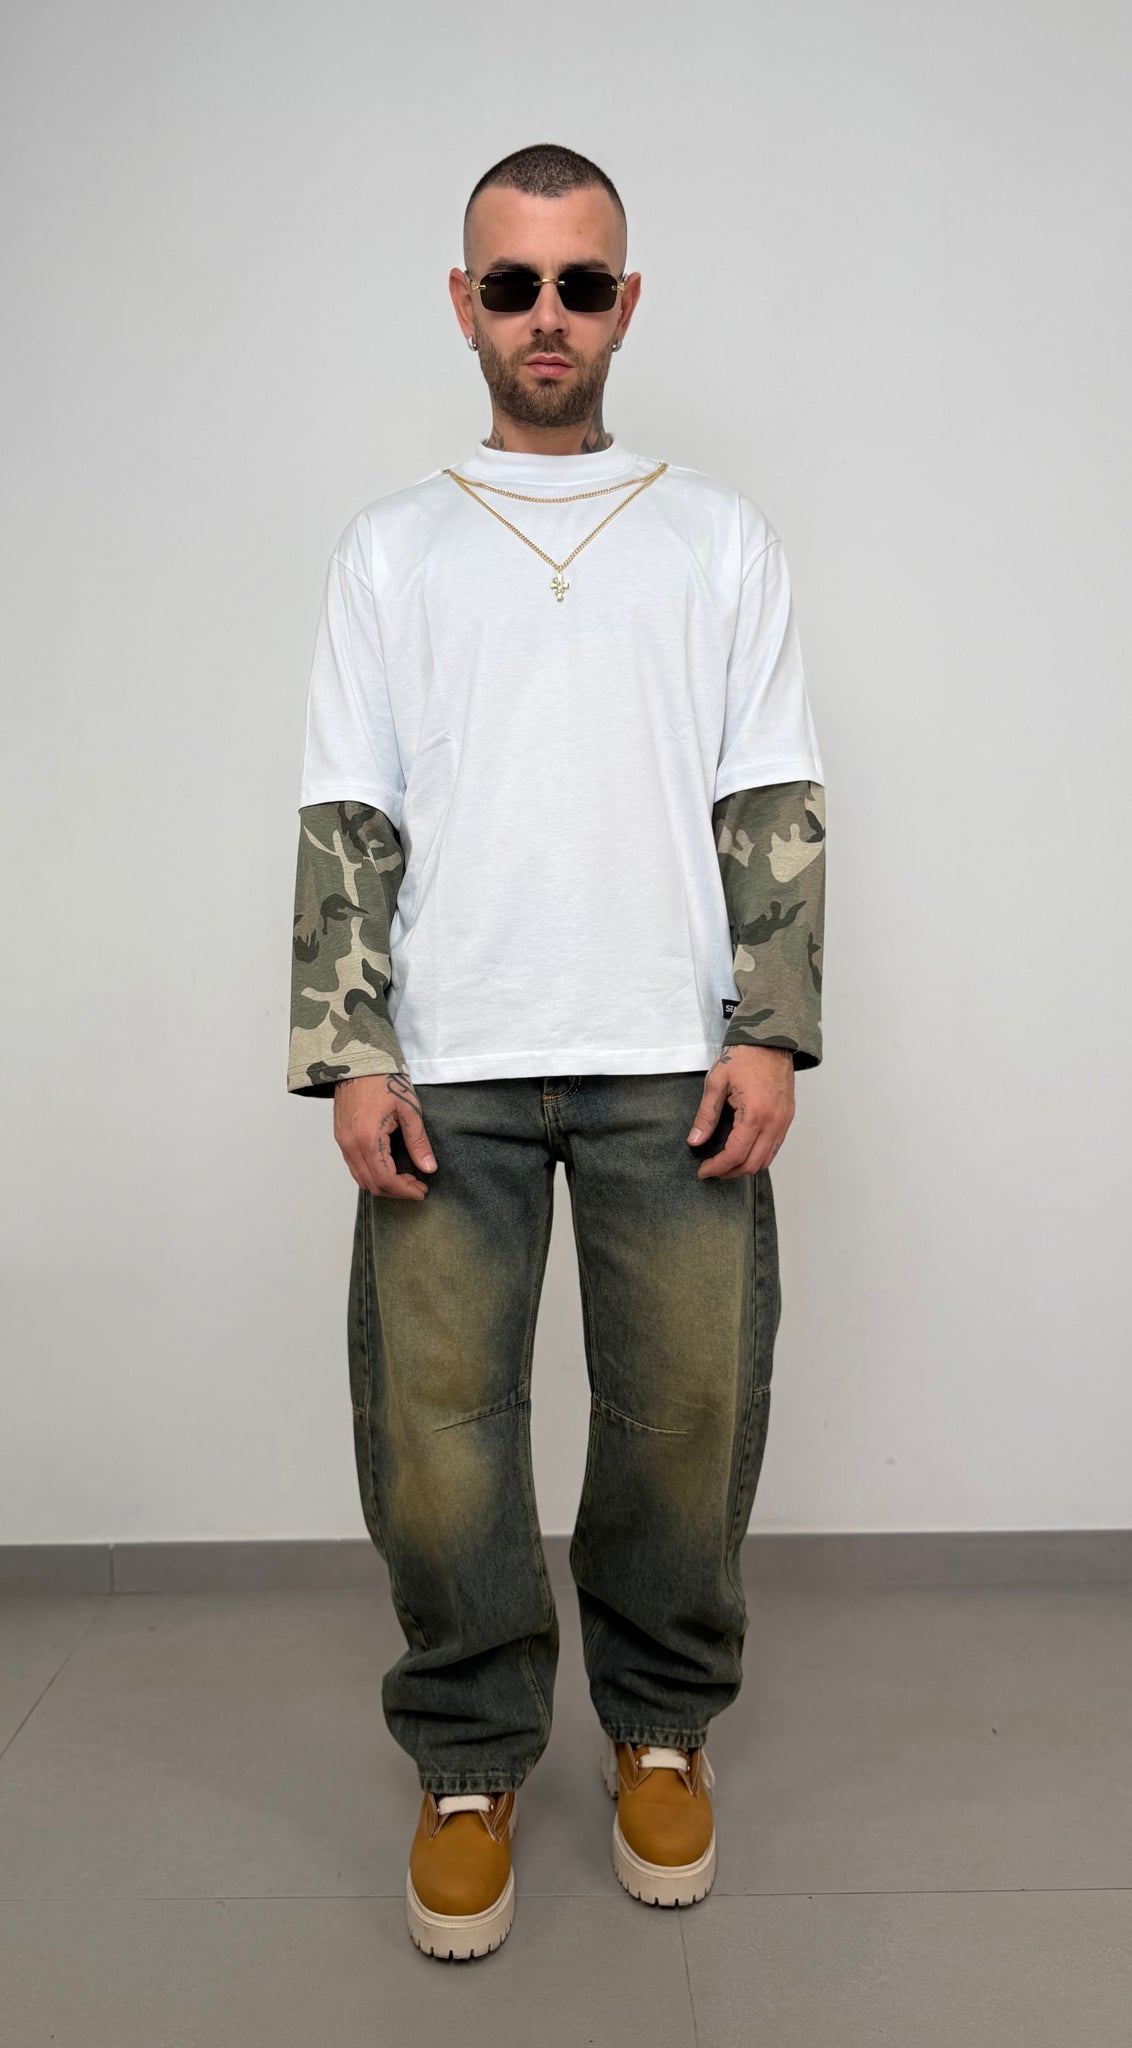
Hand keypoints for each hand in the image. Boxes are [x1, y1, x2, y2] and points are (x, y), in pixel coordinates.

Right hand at [333, 1072, 437, 1199]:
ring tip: (405, 1179)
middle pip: (372, 1184)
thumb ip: (418, 1142)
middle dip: (396, 1191)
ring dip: (383, 1184)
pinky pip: (354, 1166)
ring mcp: (342, 1142)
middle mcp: (350, 1145)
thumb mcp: (409, 1110)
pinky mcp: (341, 1138)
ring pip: (361, 1178)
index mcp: (368, 1139)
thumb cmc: (383, 1079)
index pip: (386, 1179)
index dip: (406, 1190)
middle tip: (417, 1186)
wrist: (358, 1061)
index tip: (422, 1191)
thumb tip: (428, 1167)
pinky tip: (389, 1167)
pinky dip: (372, 1174)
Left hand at [687, 1045, 793, 1178]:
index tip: (703, 1170)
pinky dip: (758, 1155)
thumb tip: (695, 1141)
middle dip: (730, 1172)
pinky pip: (774, 1147)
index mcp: (755, 1114)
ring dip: (745, 1166)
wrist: (770, 1039)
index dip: (717, 1167)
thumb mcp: (716, 1083)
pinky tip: (743, 1150)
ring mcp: (783, 1121)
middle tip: (712, 1170)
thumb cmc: (744, 1056)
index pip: (735, 1154)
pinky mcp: (787, 1118)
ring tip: (726, 1163)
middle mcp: (773, 1122)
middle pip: (753, 1164)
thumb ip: (705, 1115)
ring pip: (766, 1160)